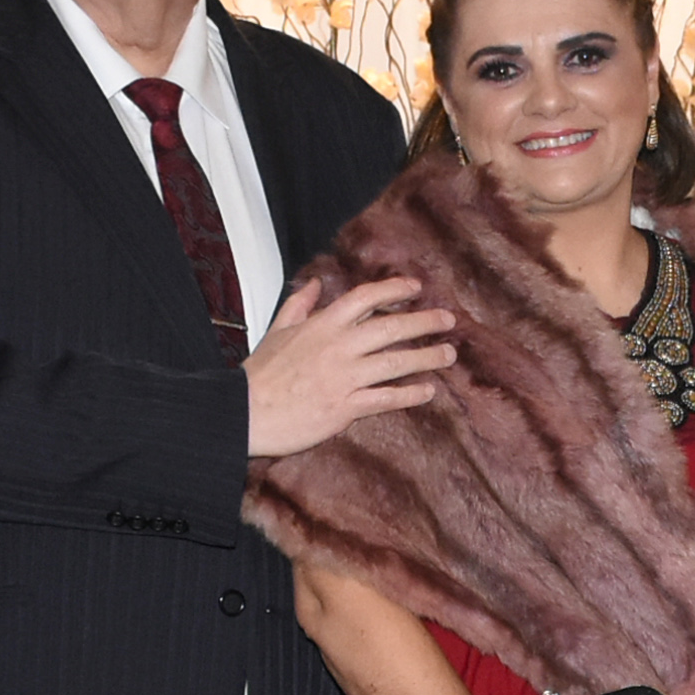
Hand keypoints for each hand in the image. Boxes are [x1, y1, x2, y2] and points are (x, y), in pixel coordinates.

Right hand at [246, 274, 456, 456]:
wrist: (246, 411)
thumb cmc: (261, 373)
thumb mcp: (277, 330)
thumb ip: (300, 305)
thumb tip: (316, 283)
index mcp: (322, 325)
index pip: (365, 297)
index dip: (394, 289)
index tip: (415, 287)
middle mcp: (338, 346)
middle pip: (390, 327)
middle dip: (423, 321)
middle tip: (448, 320)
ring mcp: (344, 377)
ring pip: (395, 362)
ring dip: (426, 357)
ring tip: (448, 354)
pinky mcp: (345, 407)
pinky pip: (386, 398)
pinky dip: (409, 394)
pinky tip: (427, 390)